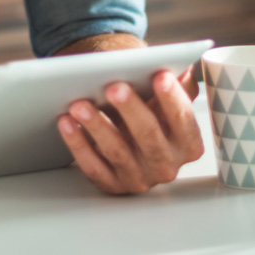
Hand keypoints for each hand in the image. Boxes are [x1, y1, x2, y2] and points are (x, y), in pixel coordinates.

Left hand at [57, 69, 203, 193]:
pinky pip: (92, 166)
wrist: (129, 140)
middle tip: (113, 87)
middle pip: (149, 136)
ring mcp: (139, 179)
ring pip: (117, 152)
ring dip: (97, 126)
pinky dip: (78, 144)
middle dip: (131, 110)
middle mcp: (167, 166)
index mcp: (188, 145)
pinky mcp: (113, 185)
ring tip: (79, 104)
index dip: (172, 98)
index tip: (160, 75)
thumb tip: (182, 69)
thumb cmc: (149, 114)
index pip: (184, 120)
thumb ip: (177, 86)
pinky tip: (66, 123)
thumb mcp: (167, 101)